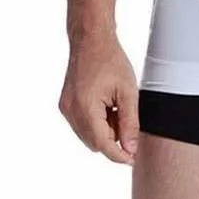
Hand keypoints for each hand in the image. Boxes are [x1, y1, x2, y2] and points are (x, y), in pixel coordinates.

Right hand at [58, 33, 139, 164]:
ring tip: (119, 109)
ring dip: (104, 131)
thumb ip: (130, 122)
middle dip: (113, 140)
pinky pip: (82, 123)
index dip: (119, 155)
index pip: (102, 145)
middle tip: (130, 126)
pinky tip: (109, 106)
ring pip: (87, 135)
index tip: (133, 158)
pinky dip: (96, 122)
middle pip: (94, 142)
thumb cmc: (111, 60)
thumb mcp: (128, 91)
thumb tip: (130, 148)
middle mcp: (71, 111)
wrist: (91, 40)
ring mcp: (66, 108)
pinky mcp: (66, 104)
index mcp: (85, 108)